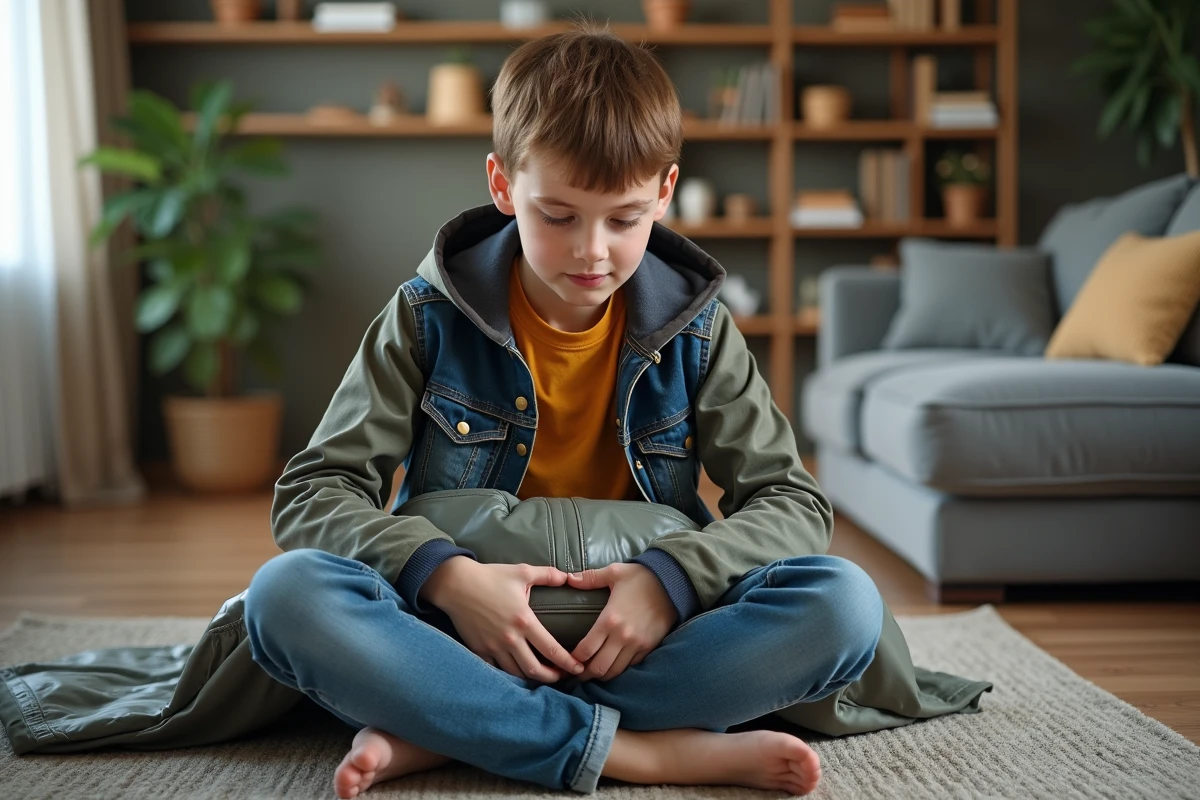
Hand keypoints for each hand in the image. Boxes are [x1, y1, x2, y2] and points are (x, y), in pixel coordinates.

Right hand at [434, 560, 585, 683]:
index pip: (552, 649)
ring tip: (543, 675)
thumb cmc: (490, 576)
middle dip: (552, 677)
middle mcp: (510, 638)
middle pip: (535, 669)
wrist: (456, 584)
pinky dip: (509, 675)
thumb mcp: (522, 572)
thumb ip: (548, 575)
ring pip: (516, 673)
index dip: (568, 663)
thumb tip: (568, 577)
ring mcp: (493, 647)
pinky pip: (497, 670)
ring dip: (532, 678)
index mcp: (524, 621)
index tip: (578, 668)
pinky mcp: (479, 650)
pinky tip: (518, 672)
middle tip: (562, 677)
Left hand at [565, 562, 676, 682]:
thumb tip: (568, 579)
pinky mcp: (649, 647)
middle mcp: (623, 636)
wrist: (674, 583)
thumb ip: (590, 578)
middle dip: (584, 673)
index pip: (586, 649)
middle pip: (598, 667)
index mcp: (609, 619)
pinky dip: (619, 669)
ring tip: (591, 672)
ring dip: (601, 675)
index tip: (566, 659)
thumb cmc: (642, 577)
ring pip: (614, 671)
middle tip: (575, 672)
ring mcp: (637, 644)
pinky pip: (631, 666)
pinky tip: (611, 666)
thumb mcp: (614, 572)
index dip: (573, 659)